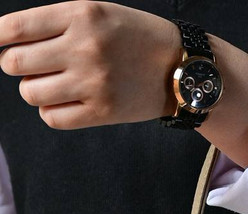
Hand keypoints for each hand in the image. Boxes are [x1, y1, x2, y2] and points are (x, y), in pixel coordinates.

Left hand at [0, 0, 181, 128]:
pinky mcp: (102, 112)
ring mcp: (93, 83)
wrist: (180, 68)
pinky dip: (51, 111)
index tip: (0, 43)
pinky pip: (53, 118)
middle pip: (15, 63)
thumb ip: (57, 24)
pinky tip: (63, 102)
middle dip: (16, 65)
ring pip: (31, 93)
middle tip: (31, 66)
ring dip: (34, 89)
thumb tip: (12, 45)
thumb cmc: (135, 38)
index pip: (14, 29)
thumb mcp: (98, 13)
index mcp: (81, 15)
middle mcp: (84, 48)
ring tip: (52, 84)